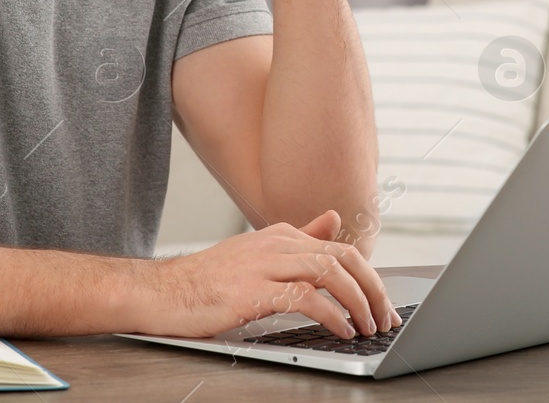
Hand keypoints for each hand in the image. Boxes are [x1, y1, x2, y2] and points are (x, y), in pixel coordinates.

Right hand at [133, 210, 399, 339]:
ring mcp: (264, 264)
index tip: (382, 305)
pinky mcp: (252, 290)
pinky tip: (341, 329)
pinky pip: (305, 297)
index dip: (369, 278)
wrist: (163, 292)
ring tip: (368, 326)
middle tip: (385, 318)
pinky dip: (331, 313)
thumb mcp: (259, 252)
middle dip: (373, 289)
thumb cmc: (210, 280)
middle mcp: (277, 243)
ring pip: (329, 271)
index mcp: (282, 235)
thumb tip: (333, 219)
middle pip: (343, 257)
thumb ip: (300, 238)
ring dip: (358, 301)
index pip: (341, 249)